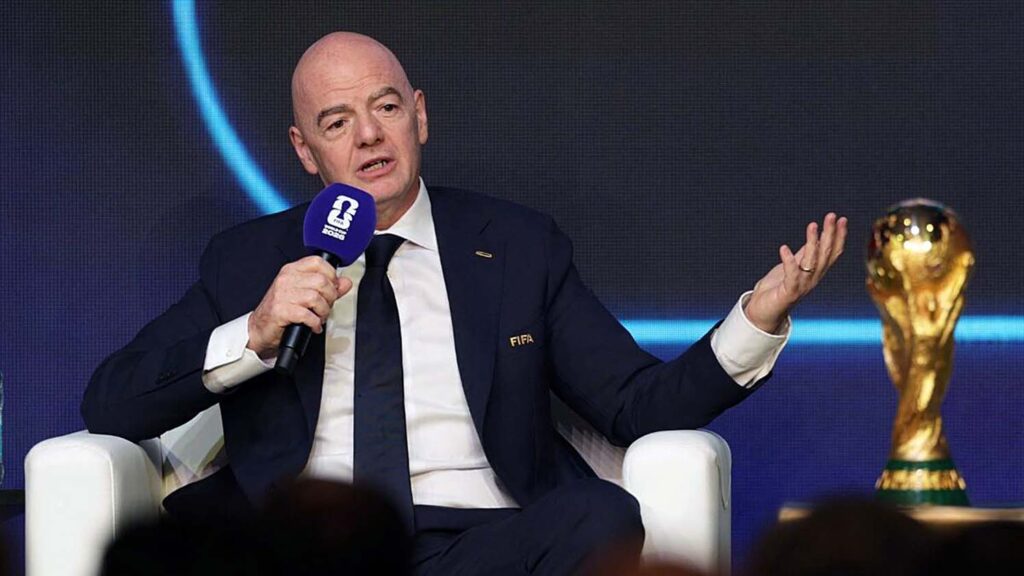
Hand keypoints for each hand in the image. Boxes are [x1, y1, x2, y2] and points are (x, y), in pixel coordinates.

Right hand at [247, 256, 353, 358]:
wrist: (260, 328)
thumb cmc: (281, 310)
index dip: (331, 276)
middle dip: (330, 297)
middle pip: (321, 281)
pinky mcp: (281, 310)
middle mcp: (286, 279)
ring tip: (319, 317)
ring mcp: (282, 294)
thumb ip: (328, 287)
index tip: (332, 288)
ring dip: (323, 311)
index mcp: (292, 270)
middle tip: (325, 307)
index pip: (318, 262)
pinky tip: (313, 325)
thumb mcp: (305, 294)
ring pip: (316, 298)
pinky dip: (315, 323)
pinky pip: (307, 315)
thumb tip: (346, 282)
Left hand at [744, 213, 847, 332]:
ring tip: (812, 225)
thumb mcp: (793, 267)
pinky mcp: (788, 292)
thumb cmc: (777, 289)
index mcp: (816, 272)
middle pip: (825, 254)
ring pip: (812, 262)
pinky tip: (784, 248)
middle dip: (829, 234)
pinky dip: (788, 262)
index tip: (841, 219)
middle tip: (831, 216)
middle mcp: (813, 279)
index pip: (832, 253)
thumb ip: (804, 255)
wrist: (763, 313)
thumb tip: (815, 238)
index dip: (838, 237)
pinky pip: (791, 275)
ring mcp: (802, 286)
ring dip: (813, 243)